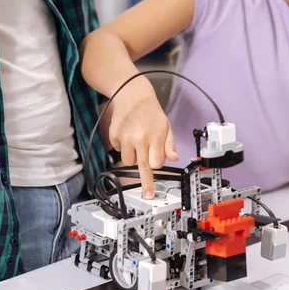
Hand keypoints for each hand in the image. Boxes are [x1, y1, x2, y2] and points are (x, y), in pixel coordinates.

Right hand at [109, 79, 178, 197]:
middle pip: (142, 167)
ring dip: (133, 157)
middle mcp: (140, 138)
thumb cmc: (151, 111)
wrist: (132, 94)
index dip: (156, 167)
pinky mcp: (114, 135)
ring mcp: (125, 137)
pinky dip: (123, 147)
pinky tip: (128, 135)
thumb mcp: (166, 126)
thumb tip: (174, 158)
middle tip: (148, 195)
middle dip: (146, 183)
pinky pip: (119, 150)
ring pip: (129, 161)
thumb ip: (170, 144)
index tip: (155, 181)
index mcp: (155, 136)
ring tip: (137, 142)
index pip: (156, 163)